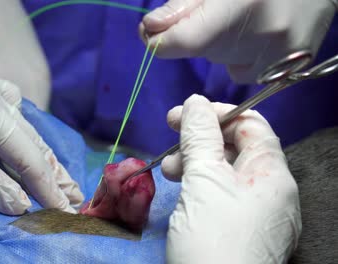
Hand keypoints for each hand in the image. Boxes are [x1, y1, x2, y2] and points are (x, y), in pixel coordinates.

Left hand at [0, 59, 82, 214]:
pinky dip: (9, 123)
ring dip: (32, 145)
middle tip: (73, 191)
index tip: (65, 209)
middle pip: (26, 133)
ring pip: (13, 117)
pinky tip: (10, 128)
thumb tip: (22, 204)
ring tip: (49, 167)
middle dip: (49, 166)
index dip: (46, 183)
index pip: (25, 152)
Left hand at [139, 0, 335, 82]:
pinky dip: (246, 55)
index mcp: (241, 6)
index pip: (182, 42)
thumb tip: (150, 30)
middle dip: (198, 35)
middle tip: (218, 11)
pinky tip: (260, 32)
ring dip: (225, 47)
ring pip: (228, 65)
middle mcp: (265, 35)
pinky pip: (252, 71)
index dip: (160, 41)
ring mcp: (284, 53)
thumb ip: (183, 5)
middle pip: (205, 53)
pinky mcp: (296, 63)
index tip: (152, 33)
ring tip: (247, 18)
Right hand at [162, 95, 300, 262]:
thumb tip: (195, 102)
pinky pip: (221, 195)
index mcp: (272, 174)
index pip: (252, 125)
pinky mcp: (239, 230)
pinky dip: (199, 185)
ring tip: (167, 167)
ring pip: (225, 171)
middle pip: (237, 147)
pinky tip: (179, 188)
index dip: (218, 112)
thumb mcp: (203, 180)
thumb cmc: (212, 237)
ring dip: (195, 160)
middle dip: (201, 137)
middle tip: (170, 134)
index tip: (184, 113)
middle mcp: (271, 191)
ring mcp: (256, 213)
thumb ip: (199, 136)